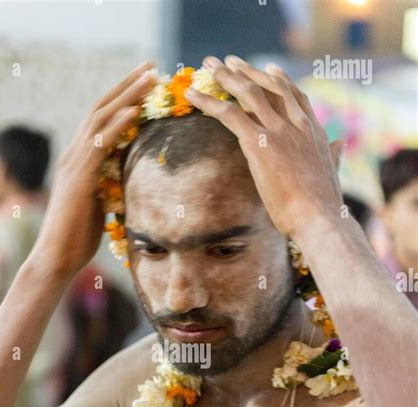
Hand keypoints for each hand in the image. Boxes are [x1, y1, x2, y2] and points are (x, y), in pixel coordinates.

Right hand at [36, 62, 155, 274]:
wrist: (57, 257)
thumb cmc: (79, 237)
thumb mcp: (101, 203)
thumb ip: (112, 184)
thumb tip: (132, 178)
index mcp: (80, 159)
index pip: (102, 119)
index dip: (124, 98)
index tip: (147, 82)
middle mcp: (74, 154)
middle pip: (102, 108)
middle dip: (127, 86)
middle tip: (152, 66)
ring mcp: (73, 164)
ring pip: (100, 118)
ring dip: (127, 96)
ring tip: (150, 77)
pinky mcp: (78, 178)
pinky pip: (98, 144)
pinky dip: (116, 125)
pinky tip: (134, 111)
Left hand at [185, 56, 342, 239]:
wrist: (319, 218)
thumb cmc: (323, 206)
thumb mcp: (332, 173)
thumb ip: (333, 156)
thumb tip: (338, 145)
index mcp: (314, 132)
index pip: (295, 97)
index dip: (280, 82)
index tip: (269, 70)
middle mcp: (297, 124)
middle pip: (269, 86)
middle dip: (248, 71)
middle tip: (229, 62)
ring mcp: (278, 131)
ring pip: (248, 93)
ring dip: (225, 77)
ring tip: (208, 66)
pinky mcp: (258, 142)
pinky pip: (228, 114)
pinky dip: (208, 101)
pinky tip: (193, 94)